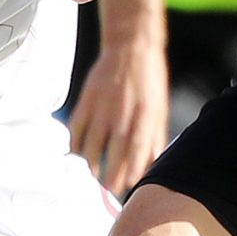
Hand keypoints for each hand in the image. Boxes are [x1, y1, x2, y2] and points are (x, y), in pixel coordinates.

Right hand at [68, 39, 167, 191]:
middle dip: (111, 174)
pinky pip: (77, 127)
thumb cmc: (149, 80)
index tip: (129, 185)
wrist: (130, 46)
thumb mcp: (160, 107)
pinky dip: (76, 144)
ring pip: (93, 143)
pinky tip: (79, 153)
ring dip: (92, 163)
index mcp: (146, 114)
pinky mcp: (87, 98)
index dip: (132, 169)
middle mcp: (123, 111)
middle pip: (115, 150)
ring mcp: (103, 105)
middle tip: (109, 189)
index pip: (138, 148)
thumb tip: (153, 164)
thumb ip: (156, 136)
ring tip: (94, 174)